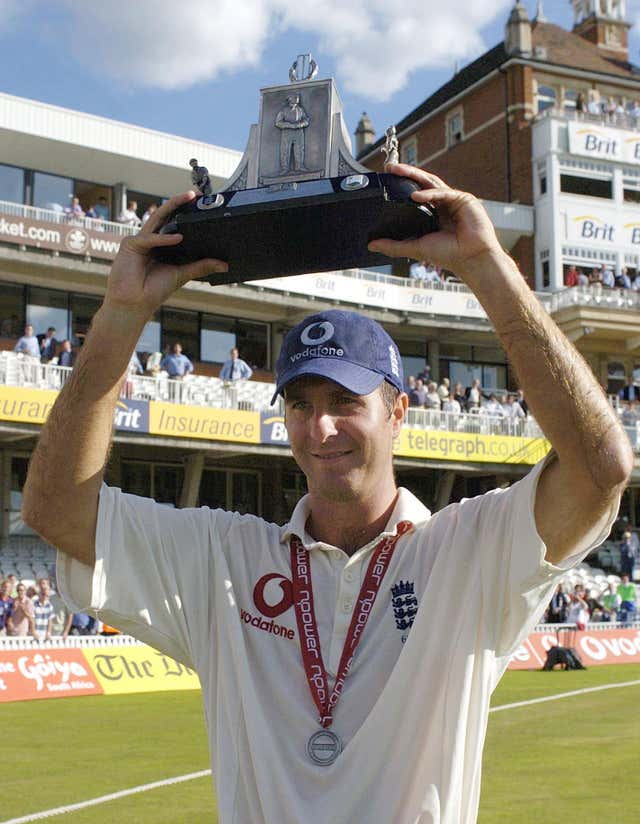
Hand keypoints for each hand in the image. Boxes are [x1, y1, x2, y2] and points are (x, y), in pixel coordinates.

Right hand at [104, 192, 227, 318]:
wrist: (135, 303)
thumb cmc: (154, 289)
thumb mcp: (183, 274)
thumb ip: (201, 266)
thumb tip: (224, 265)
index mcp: (162, 244)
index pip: (175, 223)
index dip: (186, 212)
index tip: (201, 203)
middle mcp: (151, 239)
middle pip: (166, 216)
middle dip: (180, 203)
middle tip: (196, 195)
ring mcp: (140, 240)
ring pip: (157, 218)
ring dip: (171, 207)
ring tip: (187, 199)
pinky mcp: (130, 245)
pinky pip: (149, 238)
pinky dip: (163, 239)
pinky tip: (177, 238)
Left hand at [368, 164, 502, 280]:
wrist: (472, 259)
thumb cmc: (449, 254)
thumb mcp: (415, 247)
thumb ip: (394, 246)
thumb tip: (371, 245)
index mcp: (433, 214)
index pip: (415, 194)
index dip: (402, 186)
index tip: (386, 180)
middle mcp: (443, 204)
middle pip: (422, 183)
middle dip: (405, 175)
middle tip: (389, 169)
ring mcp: (454, 200)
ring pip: (432, 182)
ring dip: (414, 176)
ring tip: (397, 172)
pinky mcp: (464, 199)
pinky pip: (444, 192)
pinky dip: (430, 193)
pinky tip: (416, 196)